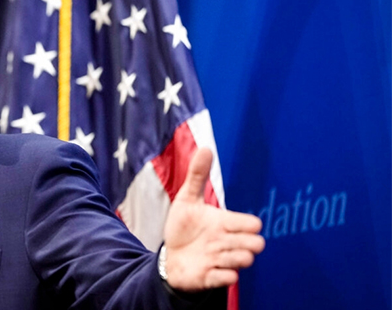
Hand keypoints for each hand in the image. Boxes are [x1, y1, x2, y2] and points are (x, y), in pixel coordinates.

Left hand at [162, 148, 264, 291]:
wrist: (170, 256)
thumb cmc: (183, 227)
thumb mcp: (187, 199)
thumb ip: (198, 175)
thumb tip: (206, 148)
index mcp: (225, 223)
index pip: (253, 224)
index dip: (246, 224)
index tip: (227, 223)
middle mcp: (227, 242)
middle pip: (256, 244)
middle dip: (244, 242)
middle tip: (222, 240)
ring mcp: (222, 261)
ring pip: (245, 260)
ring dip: (232, 257)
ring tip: (213, 253)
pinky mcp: (213, 278)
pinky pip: (228, 279)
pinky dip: (222, 275)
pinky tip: (209, 268)